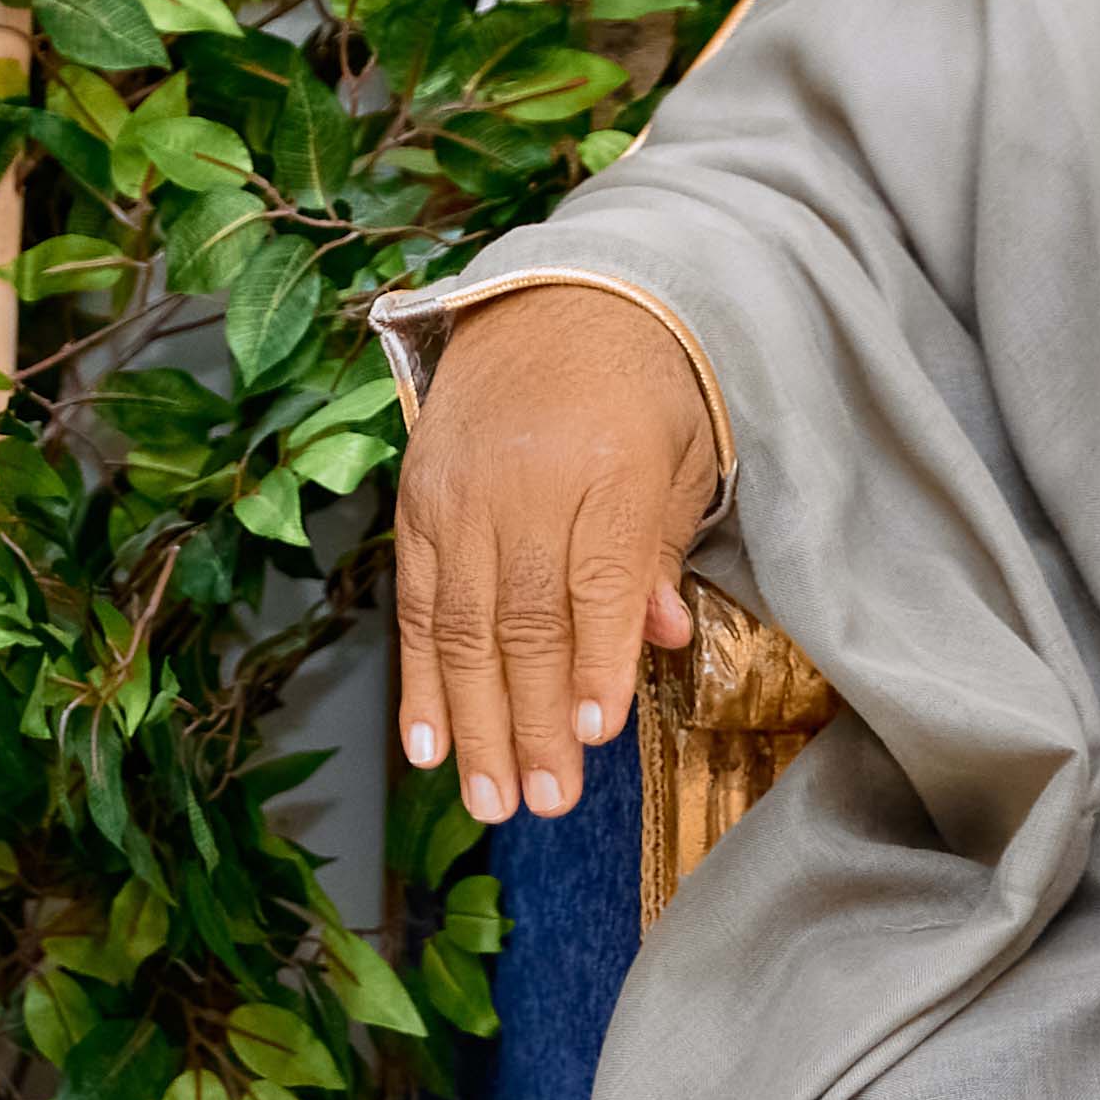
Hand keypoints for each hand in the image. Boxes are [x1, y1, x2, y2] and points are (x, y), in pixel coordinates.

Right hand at [390, 282, 721, 828]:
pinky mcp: (417, 505)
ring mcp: (458, 494)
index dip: (594, 662)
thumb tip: (659, 638)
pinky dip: (419, 681)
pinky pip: (417, 606)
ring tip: (491, 800)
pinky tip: (427, 744)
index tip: (594, 735)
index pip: (595, 578)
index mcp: (605, 462)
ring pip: (463, 626)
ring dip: (474, 724)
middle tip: (545, 802)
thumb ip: (662, 547)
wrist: (553, 297)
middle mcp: (520, 481)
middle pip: (523, 617)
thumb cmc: (639, 386)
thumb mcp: (683, 452)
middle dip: (531, 722)